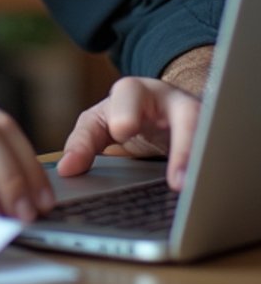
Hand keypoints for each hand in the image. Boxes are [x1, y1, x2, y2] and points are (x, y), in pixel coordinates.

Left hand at [56, 76, 202, 189]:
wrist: (161, 111)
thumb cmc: (128, 114)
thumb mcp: (101, 123)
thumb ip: (83, 142)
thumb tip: (67, 170)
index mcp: (135, 92)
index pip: (129, 93)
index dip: (127, 112)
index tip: (122, 131)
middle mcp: (170, 99)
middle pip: (184, 112)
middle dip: (182, 145)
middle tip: (176, 181)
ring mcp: (196, 117)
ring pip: (208, 135)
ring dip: (201, 164)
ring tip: (192, 192)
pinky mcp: (211, 136)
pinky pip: (216, 152)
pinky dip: (210, 170)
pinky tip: (205, 192)